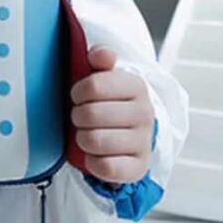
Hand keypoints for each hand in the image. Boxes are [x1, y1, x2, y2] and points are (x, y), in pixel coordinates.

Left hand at [70, 45, 154, 184]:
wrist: (129, 132)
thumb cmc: (108, 101)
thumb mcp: (104, 75)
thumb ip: (100, 58)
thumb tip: (101, 54)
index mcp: (136, 86)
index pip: (94, 85)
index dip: (78, 91)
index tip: (78, 95)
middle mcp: (145, 113)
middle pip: (91, 114)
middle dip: (78, 116)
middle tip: (81, 117)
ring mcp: (144, 142)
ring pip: (95, 141)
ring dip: (82, 138)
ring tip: (86, 134)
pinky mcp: (139, 167)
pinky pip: (106, 168)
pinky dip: (92, 162)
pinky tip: (94, 154)